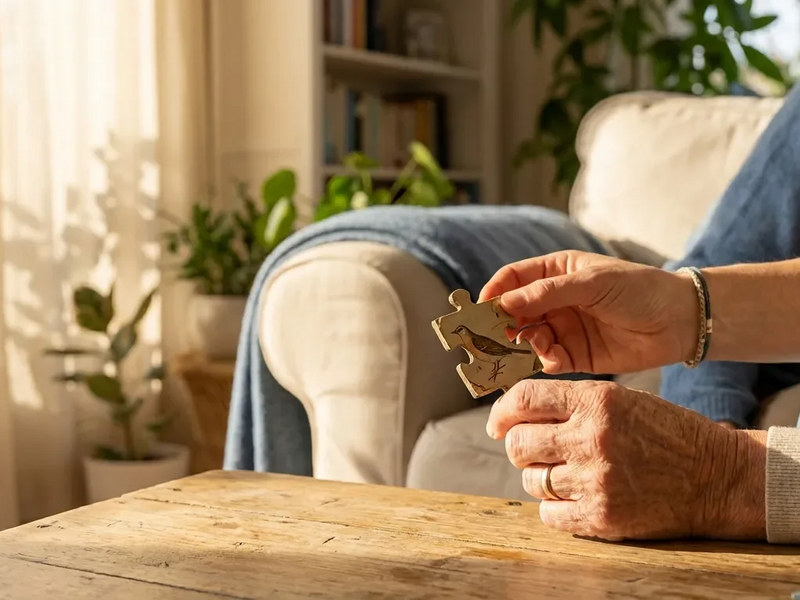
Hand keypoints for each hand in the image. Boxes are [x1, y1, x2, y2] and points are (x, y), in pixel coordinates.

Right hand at [479, 250, 698, 374]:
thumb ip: (547, 293)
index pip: (513, 279)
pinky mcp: (575, 355)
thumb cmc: (639, 289)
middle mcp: (554, 300)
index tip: (479, 308)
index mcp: (556, 272)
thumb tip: (505, 303)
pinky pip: (547, 360)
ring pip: (527, 338)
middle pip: (514, 312)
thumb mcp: (592, 283)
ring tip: (534, 346)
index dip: (494, 292)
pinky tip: (554, 359)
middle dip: (502, 324)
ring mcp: (563, 328)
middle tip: (492, 337)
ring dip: (524, 344)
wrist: (680, 321)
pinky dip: (544, 361)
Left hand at [486, 379, 766, 540]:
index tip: (497, 423)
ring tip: (568, 473)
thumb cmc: (664, 433)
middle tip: (535, 451)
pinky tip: (576, 497)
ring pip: (531, 480)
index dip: (501, 412)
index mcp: (596, 401)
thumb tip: (513, 415)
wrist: (716, 476)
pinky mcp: (602, 516)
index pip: (523, 400)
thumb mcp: (620, 400)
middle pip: (517, 444)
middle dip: (519, 447)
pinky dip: (555, 507)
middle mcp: (591, 438)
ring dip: (540, 477)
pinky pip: (548, 513)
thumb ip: (569, 404)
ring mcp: (596, 480)